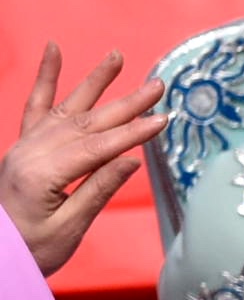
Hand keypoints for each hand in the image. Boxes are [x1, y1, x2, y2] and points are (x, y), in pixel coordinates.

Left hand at [0, 47, 151, 276]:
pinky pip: (36, 105)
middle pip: (86, 122)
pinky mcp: (24, 145)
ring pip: (67, 108)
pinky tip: (54, 51)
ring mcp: (25, 145)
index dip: (132, 133)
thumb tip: (130, 160)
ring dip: (94, 82)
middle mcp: (30, 152)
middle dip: (125, 104)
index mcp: (41, 175)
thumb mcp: (67, 229)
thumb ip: (96, 190)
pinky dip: (45, 78)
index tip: (163, 118)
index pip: (96, 148)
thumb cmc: (31, 249)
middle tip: (157, 86)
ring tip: (116, 57)